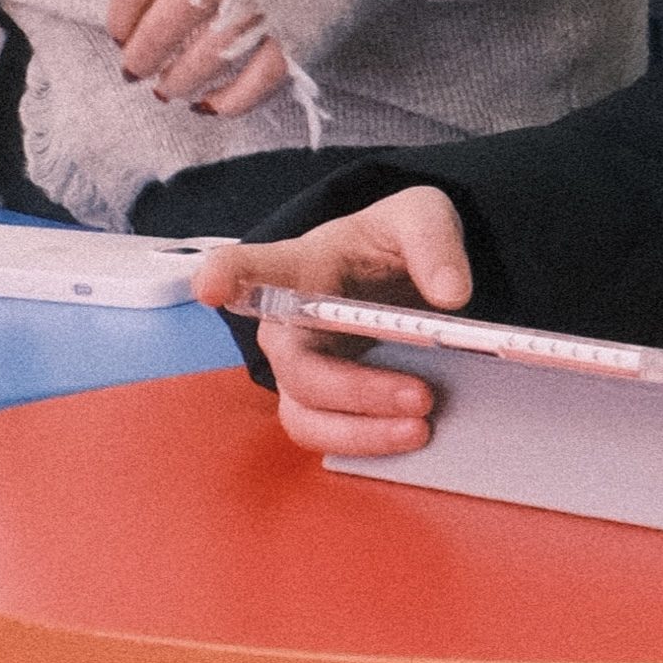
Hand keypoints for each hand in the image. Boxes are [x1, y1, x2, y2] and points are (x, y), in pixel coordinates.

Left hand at [91, 0, 289, 119]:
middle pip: (164, 26)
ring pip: (207, 57)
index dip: (121, 15)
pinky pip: (261, 78)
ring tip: (167, 89)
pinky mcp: (303, 26)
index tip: (117, 32)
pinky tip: (212, 106)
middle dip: (142, 55)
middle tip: (134, 69)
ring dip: (179, 80)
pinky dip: (233, 99)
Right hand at [196, 189, 477, 450]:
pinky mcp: (327, 406)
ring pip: (307, 417)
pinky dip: (372, 445)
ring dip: (362, 431)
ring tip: (421, 428)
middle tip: (423, 396)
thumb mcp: (423, 216)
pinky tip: (414, 436)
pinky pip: (333, 439)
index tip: (211, 287)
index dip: (227, 276)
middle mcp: (289, 325)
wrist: (402, 276)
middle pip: (297, 367)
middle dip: (356, 389)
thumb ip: (433, 243)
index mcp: (302, 267)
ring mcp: (304, 370)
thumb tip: (451, 296)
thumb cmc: (391, 243)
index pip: (252, 266)